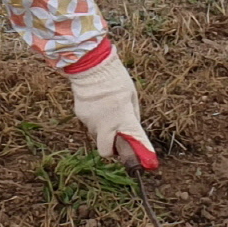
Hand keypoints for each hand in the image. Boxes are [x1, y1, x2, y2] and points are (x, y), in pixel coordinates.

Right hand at [66, 51, 156, 170]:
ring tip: (109, 113)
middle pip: (106, 152)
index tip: (147, 161)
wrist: (91, 65)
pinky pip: (91, 125)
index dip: (140, 153)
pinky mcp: (80, 117)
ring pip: (98, 137)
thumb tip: (134, 132)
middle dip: (113, 150)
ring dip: (105, 132)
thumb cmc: (116, 79)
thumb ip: (133, 117)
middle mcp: (105, 123)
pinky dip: (96, 121)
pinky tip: (99, 106)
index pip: (133, 141)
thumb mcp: (132, 97)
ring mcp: (90, 122)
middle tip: (120, 139)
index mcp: (122, 116)